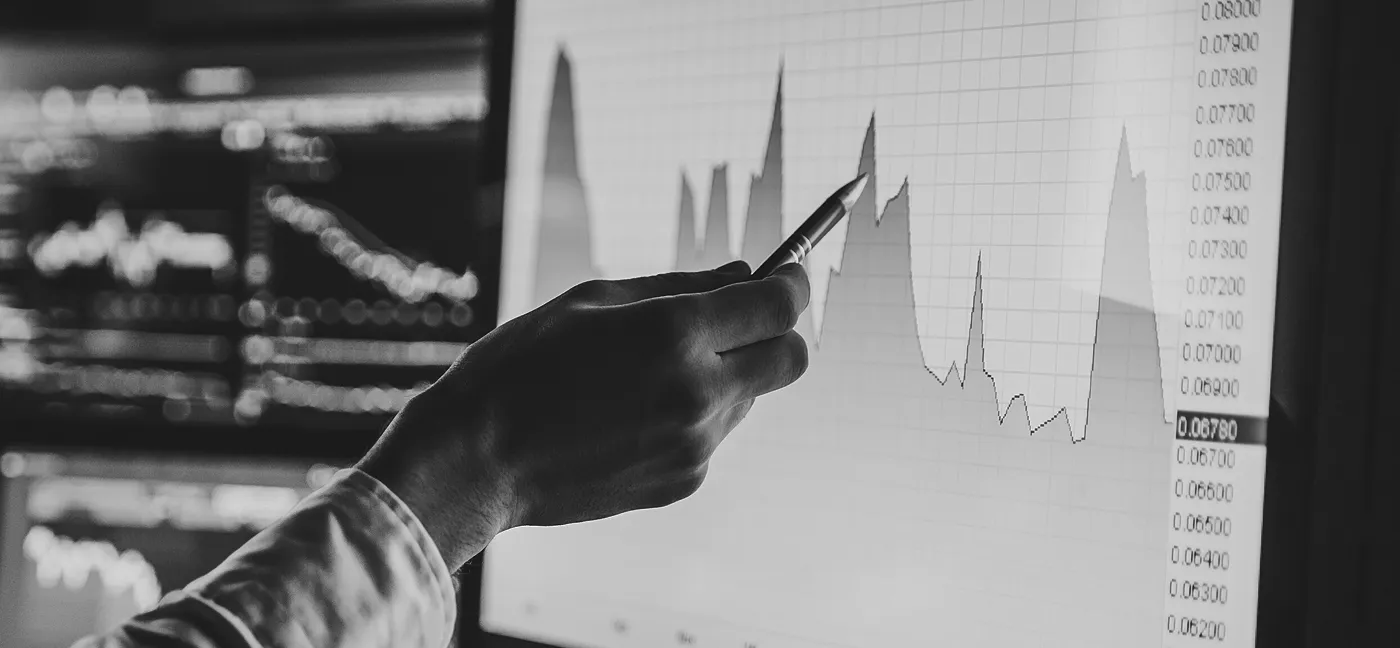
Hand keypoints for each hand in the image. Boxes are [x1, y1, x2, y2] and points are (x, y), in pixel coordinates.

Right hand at [357, 261, 809, 568]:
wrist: (478, 459)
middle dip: (779, 333)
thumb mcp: (593, 300)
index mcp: (676, 334)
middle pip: (791, 359)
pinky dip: (692, 417)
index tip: (785, 276)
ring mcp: (696, 444)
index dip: (791, 284)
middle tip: (741, 321)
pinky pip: (713, 436)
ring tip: (650, 374)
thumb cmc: (522, 365)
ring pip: (750, 398)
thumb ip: (681, 284)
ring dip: (726, 376)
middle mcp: (698, 392)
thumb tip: (744, 273)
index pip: (779, 305)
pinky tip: (633, 415)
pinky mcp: (685, 481)